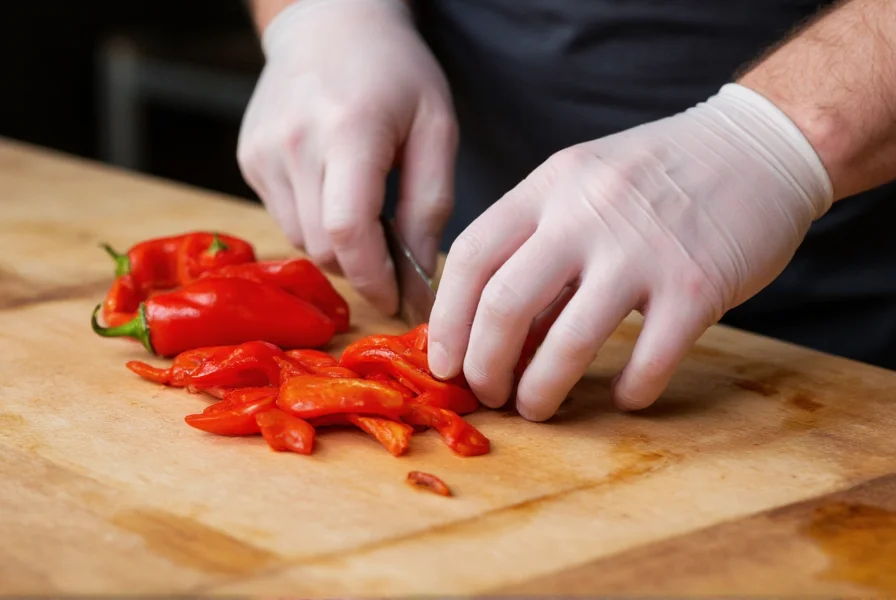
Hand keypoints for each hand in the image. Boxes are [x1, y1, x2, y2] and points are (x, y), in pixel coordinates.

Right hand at [237, 0, 457, 314]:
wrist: (329, 22)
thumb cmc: (396, 73)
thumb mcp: (436, 129)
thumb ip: (430, 206)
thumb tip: (419, 278)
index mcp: (348, 131)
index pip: (348, 231)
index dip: (374, 278)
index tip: (398, 300)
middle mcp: (293, 143)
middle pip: (323, 247)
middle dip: (361, 267)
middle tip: (393, 256)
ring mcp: (263, 151)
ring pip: (301, 239)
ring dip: (337, 245)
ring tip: (365, 209)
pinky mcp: (248, 158)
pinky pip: (284, 217)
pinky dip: (313, 221)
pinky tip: (333, 187)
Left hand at [427, 83, 832, 420]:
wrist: (759, 145)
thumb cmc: (659, 172)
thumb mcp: (584, 185)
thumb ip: (540, 247)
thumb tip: (498, 331)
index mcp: (550, 186)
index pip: (471, 257)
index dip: (446, 321)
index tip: (444, 364)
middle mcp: (588, 214)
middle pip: (504, 304)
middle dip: (483, 366)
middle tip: (487, 394)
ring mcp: (643, 251)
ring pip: (569, 342)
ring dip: (542, 391)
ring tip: (537, 408)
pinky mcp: (697, 286)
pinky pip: (649, 360)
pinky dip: (628, 391)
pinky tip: (623, 395)